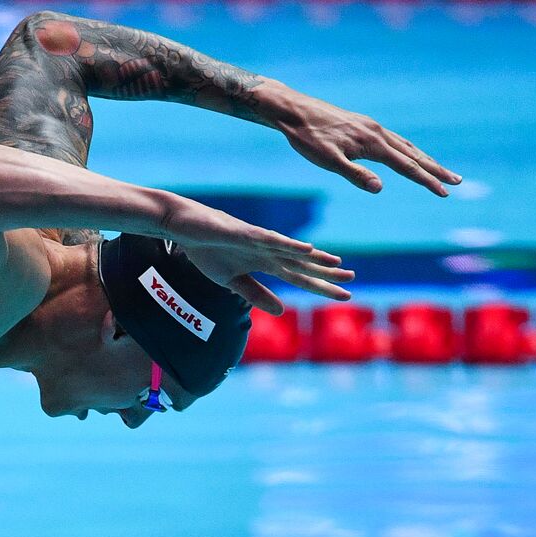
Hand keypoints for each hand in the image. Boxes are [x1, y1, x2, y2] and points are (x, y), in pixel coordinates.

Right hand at [163, 199, 353, 312]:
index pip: (299, 278)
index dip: (321, 287)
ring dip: (315, 259)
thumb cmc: (206, 249)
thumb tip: (281, 311)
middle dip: (326, 274)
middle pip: (302, 265)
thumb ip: (255, 294)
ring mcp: (258, 241)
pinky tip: (306, 249)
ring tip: (337, 264)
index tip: (344, 295)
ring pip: (292, 252)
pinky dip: (289, 245)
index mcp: (265, 263)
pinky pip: (271, 240)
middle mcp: (268, 251)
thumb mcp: (231, 280)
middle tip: (352, 281)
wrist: (183, 226)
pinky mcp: (245, 234)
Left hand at [265, 86, 460, 196]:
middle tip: (457, 182)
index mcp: (373, 143)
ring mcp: (372, 127)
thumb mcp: (328, 161)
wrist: (295, 111)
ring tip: (440, 171)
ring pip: (406, 146)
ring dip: (425, 159)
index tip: (444, 193)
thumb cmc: (308, 139)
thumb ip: (355, 174)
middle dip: (436, 169)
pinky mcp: (364, 125)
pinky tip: (407, 155)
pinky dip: (408, 150)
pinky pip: (394, 140)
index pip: (407, 167)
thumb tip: (380, 188)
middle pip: (414, 154)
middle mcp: (378, 132)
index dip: (426, 181)